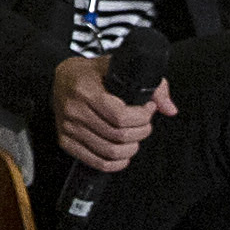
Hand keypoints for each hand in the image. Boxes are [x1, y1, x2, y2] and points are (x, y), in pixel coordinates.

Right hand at [51, 49, 173, 174]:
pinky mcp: (65, 142)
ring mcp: (68, 128)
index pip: (120, 116)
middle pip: (118, 135)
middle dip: (141, 132)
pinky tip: (124, 155)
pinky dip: (115, 164)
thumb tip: (170, 109)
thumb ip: (150, 84)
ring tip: (135, 137)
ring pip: (110, 151)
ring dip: (131, 148)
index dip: (142, 117)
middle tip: (145, 124)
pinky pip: (96, 162)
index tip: (148, 109)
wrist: (59, 78)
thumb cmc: (90, 73)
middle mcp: (74, 110)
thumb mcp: (118, 66)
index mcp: (85, 89)